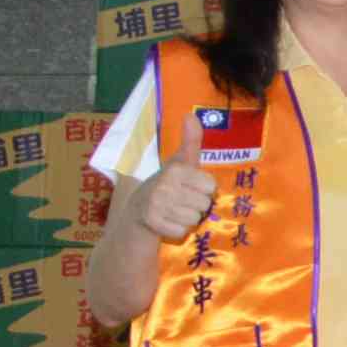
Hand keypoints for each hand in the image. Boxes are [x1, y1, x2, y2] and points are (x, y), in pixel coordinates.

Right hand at [136, 106, 221, 241]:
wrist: (136, 211)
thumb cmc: (166, 183)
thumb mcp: (180, 162)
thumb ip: (191, 140)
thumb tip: (191, 114)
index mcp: (175, 170)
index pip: (211, 186)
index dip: (203, 188)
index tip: (188, 186)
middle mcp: (164, 186)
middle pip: (205, 204)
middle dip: (196, 204)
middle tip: (180, 200)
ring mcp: (157, 206)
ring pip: (195, 219)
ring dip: (187, 218)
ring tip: (172, 210)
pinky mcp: (153, 224)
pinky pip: (183, 232)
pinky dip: (177, 230)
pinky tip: (166, 221)